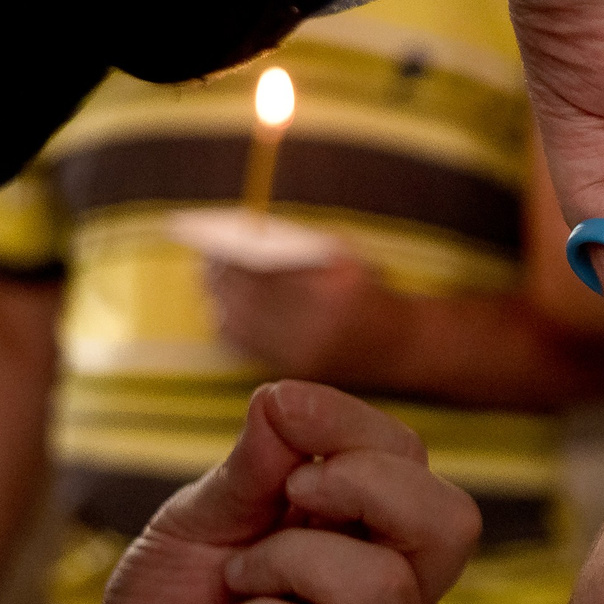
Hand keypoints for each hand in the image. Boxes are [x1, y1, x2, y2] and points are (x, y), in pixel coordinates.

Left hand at [73, 382, 479, 603]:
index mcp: (371, 536)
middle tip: (290, 497)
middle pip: (450, 524)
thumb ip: (252, 465)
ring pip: (379, 586)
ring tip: (237, 584)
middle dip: (363, 486)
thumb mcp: (199, 515)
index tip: (282, 417)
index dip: (353, 426)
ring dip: (283, 564)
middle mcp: (395, 601)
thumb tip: (287, 397)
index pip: (413, 462)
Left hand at [206, 254, 406, 385]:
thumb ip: (298, 241)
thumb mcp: (344, 255)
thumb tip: (246, 231)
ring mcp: (302, 354)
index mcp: (330, 291)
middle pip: (247, 297)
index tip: (216, 239)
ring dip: (217, 299)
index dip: (233, 255)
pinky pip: (245, 347)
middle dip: (220, 275)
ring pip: (240, 324)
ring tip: (207, 279)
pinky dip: (226, 324)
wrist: (398, 347)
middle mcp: (315, 328)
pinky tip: (221, 307)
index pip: (264, 270)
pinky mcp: (293, 372)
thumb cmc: (366, 289)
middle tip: (205, 259)